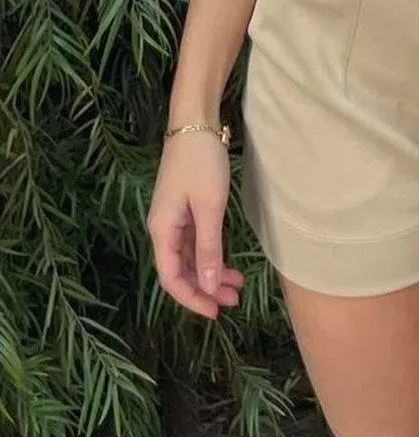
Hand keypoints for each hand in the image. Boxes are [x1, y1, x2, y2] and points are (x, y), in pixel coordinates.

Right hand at [148, 132, 244, 319]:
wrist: (195, 123)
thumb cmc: (201, 163)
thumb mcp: (209, 207)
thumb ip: (208, 248)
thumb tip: (207, 286)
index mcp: (162, 230)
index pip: (171, 278)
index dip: (192, 299)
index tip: (215, 313)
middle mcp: (164, 228)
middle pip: (181, 270)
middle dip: (205, 289)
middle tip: (234, 301)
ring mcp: (174, 218)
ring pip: (191, 257)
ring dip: (211, 273)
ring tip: (237, 286)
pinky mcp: (186, 208)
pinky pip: (196, 242)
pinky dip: (212, 254)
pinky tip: (229, 263)